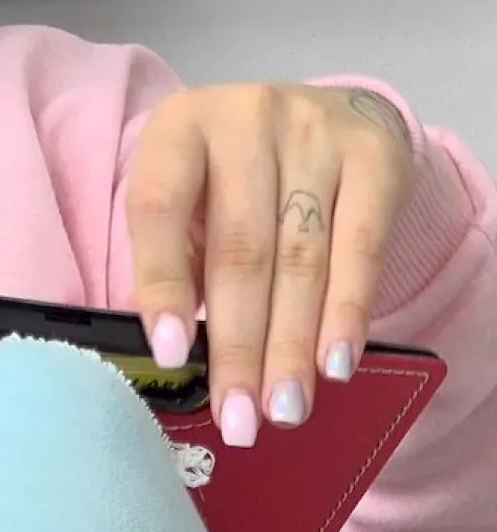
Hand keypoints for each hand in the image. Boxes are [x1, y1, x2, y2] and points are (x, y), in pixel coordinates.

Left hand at [126, 83, 414, 447]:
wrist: (332, 113)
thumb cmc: (240, 169)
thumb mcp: (193, 188)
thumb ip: (179, 253)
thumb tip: (170, 348)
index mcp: (179, 124)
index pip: (159, 206)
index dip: (161, 282)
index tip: (171, 354)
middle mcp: (243, 117)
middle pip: (239, 246)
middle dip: (238, 343)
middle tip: (238, 418)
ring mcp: (311, 132)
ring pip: (299, 257)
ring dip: (291, 345)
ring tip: (283, 409)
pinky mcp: (372, 156)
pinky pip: (360, 248)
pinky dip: (347, 313)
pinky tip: (334, 364)